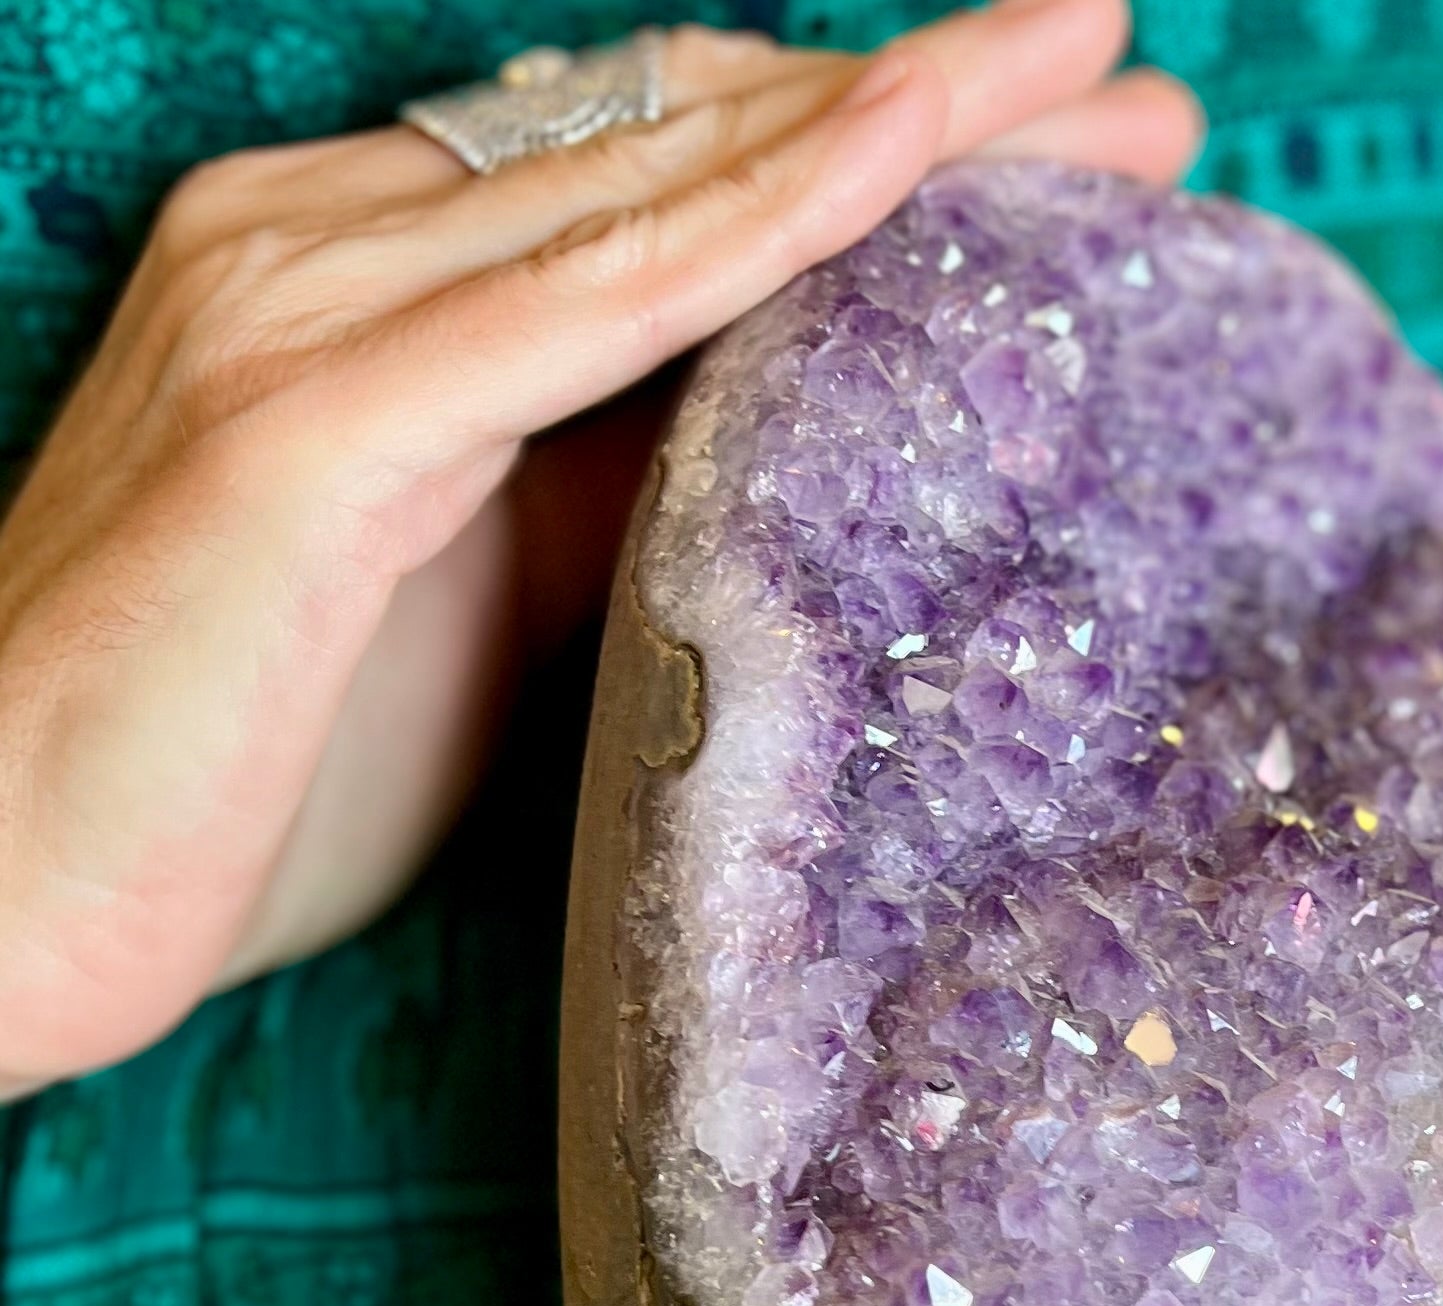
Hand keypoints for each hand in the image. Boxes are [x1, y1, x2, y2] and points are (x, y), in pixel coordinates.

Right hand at [0, 0, 1198, 1095]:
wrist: (13, 893)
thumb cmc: (236, 775)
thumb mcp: (482, 611)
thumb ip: (606, 500)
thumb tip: (780, 459)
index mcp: (370, 279)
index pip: (661, 168)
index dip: (863, 146)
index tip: (1060, 148)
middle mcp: (332, 238)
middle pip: (689, 135)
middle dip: (930, 105)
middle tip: (1136, 82)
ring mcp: (314, 306)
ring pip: (662, 180)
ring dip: (897, 125)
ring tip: (1096, 79)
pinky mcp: (319, 420)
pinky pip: (589, 297)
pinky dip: (763, 223)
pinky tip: (911, 165)